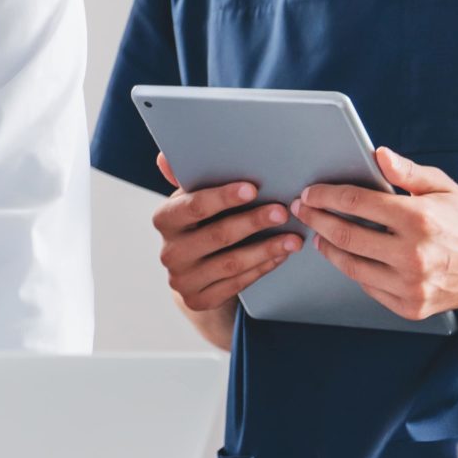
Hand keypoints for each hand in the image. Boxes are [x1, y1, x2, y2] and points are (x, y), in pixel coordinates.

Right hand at [151, 152, 302, 312]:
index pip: (193, 207)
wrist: (193, 268)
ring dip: (266, 249)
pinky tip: (280, 256)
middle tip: (283, 212)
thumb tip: (165, 157)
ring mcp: (182, 280)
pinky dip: (261, 268)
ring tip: (293, 238)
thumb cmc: (200, 222)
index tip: (253, 188)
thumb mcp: (192, 199)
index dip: (223, 198)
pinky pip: (236, 284)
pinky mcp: (198, 300)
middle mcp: (169, 252)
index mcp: (165, 220)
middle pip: (217, 236)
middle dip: (253, 222)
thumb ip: (185, 178)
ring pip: (231, 264)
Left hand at [294, 147, 457, 320]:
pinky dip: (355, 270)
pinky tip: (350, 256)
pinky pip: (369, 287)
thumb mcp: (441, 187)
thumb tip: (378, 155)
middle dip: (317, 220)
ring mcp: (412, 285)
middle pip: (345, 236)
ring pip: (351, 266)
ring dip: (329, 248)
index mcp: (419, 219)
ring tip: (320, 235)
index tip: (311, 193)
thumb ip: (406, 172)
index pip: (356, 203)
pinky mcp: (412, 306)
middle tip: (304, 210)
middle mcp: (414, 254)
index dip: (326, 196)